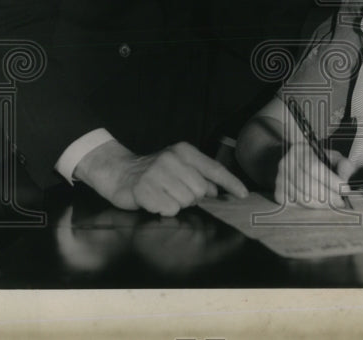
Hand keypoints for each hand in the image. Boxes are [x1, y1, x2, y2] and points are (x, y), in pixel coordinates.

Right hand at [74, 140, 247, 216]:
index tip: (244, 195)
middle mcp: (172, 159)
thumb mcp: (179, 168)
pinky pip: (168, 209)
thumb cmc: (154, 172)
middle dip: (191, 198)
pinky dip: (163, 209)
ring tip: (163, 195)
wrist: (118, 171)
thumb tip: (217, 190)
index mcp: (184, 152)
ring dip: (176, 204)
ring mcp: (156, 173)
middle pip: (200, 191)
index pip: (214, 168)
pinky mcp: (144, 189)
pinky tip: (153, 201)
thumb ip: (199, 177)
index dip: (231, 183)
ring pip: (185, 202)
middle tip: (175, 192)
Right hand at [274, 143, 354, 208]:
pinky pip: (295, 205)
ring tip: (333, 205)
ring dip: (321, 204)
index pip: (314, 166)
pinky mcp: (278, 194)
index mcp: (300, 150)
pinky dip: (310, 209)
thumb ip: (342, 164)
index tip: (345, 189)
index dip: (331, 180)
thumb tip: (346, 173)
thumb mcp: (331, 157)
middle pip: (307, 184)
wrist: (295, 166)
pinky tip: (320, 206)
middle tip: (341, 201)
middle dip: (328, 195)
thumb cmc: (317, 162)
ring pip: (301, 197)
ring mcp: (280, 179)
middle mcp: (286, 163)